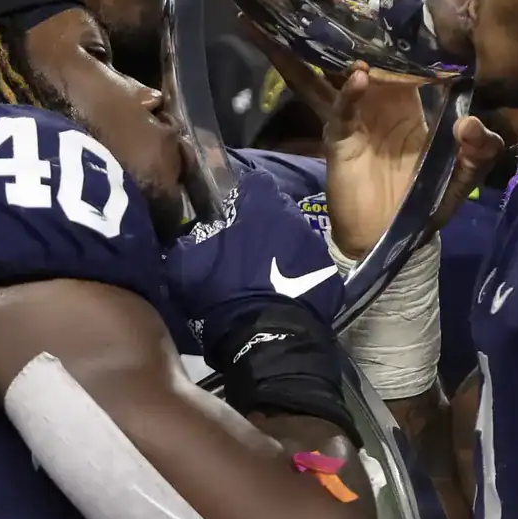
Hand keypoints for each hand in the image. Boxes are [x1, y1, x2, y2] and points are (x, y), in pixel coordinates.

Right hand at [165, 168, 344, 347]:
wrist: (267, 336)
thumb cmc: (224, 292)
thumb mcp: (187, 266)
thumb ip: (187, 242)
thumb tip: (187, 239)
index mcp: (261, 206)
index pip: (255, 182)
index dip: (243, 195)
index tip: (232, 213)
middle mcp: (294, 216)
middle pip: (279, 210)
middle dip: (265, 223)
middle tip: (247, 247)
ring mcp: (316, 246)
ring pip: (297, 237)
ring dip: (284, 248)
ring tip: (267, 273)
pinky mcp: (330, 274)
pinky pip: (311, 266)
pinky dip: (301, 274)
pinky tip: (286, 293)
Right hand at [240, 18, 501, 258]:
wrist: (389, 240)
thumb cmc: (423, 202)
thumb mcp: (462, 177)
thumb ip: (478, 151)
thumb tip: (471, 125)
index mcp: (409, 101)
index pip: (406, 56)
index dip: (402, 29)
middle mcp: (378, 101)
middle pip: (360, 54)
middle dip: (346, 25)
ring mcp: (355, 117)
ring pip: (330, 75)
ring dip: (309, 49)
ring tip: (282, 18)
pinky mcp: (340, 139)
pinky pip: (342, 111)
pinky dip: (349, 94)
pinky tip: (357, 76)